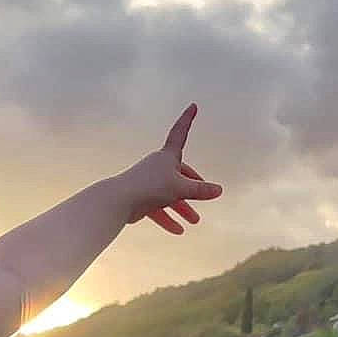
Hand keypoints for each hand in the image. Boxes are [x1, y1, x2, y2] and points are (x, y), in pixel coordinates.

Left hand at [120, 105, 222, 236]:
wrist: (118, 201)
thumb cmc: (149, 187)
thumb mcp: (180, 188)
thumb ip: (200, 190)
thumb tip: (219, 190)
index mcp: (166, 156)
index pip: (180, 132)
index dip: (187, 119)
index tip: (193, 106)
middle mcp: (157, 167)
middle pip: (180, 175)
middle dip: (192, 187)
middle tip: (204, 194)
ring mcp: (148, 183)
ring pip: (169, 195)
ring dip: (182, 209)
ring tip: (195, 222)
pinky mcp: (140, 199)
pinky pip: (157, 209)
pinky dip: (167, 219)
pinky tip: (178, 231)